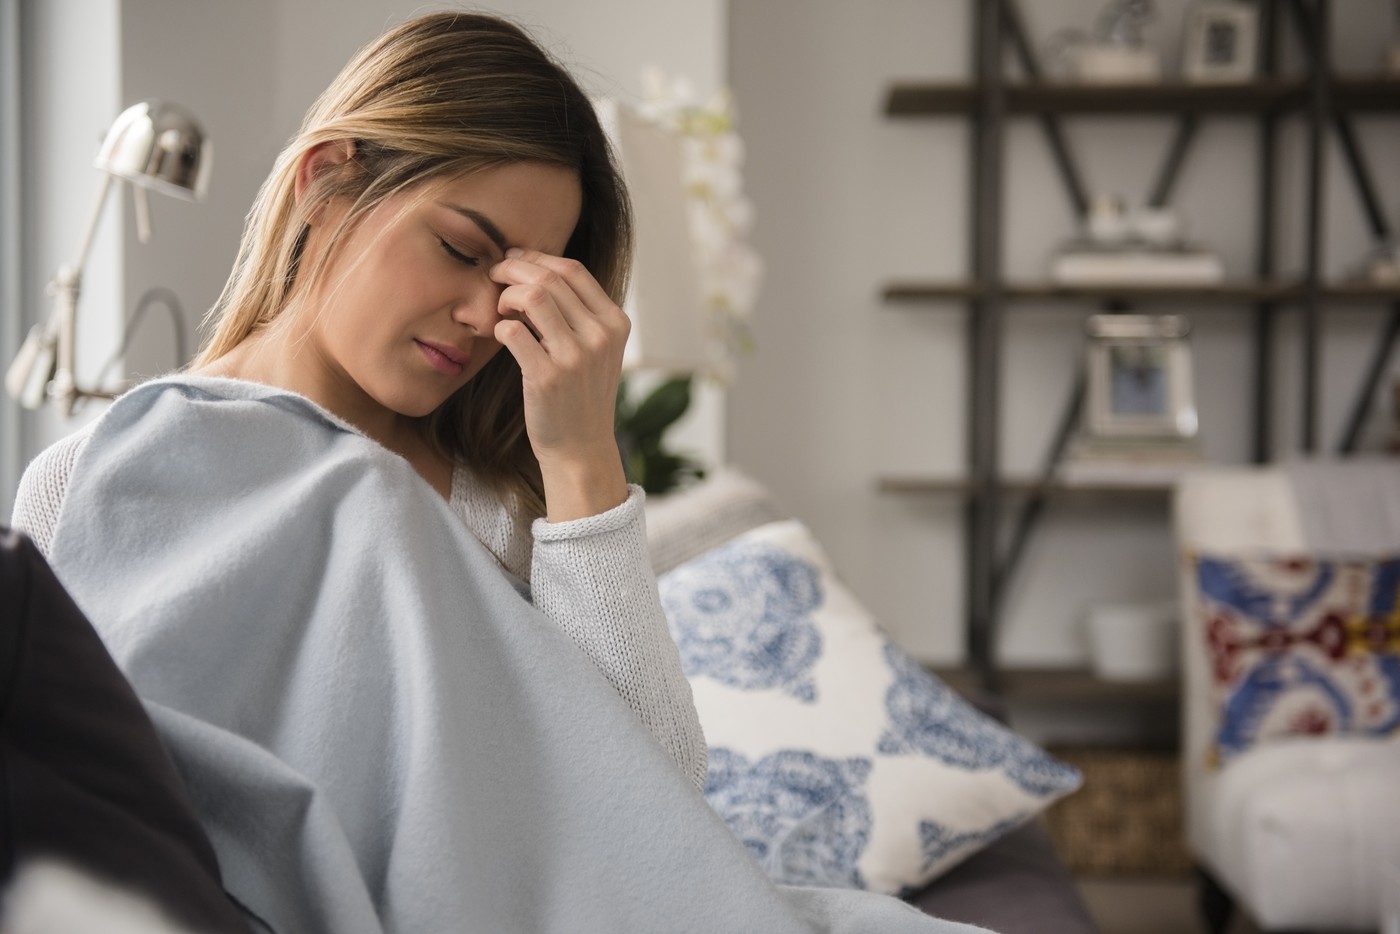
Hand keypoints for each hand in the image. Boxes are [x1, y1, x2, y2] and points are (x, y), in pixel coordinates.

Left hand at [490, 248, 630, 520]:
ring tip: (499, 306)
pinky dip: (500, 326)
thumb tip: (533, 272)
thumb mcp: (597, 351)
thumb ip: (578, 314)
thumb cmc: (581, 395)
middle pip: (551, 278)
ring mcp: (576, 357)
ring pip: (534, 296)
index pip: (574, 270)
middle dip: (514, 269)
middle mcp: (600, 336)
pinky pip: (514, 331)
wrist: (581, 449)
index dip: (538, 258)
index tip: (515, 261)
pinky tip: (499, 334)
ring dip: (507, 294)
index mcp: (616, 324)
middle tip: (494, 275)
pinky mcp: (547, 377)